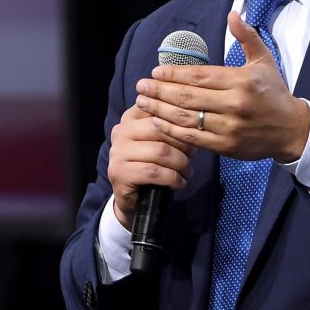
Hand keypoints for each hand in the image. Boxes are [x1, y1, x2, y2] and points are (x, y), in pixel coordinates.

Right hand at [106, 104, 195, 230]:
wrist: (133, 199)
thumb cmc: (151, 164)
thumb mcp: (158, 140)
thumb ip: (167, 124)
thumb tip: (192, 112)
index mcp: (129, 118)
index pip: (157, 109)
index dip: (179, 121)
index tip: (191, 133)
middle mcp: (120, 131)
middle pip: (160, 128)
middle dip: (182, 143)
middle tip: (193, 154)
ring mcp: (117, 152)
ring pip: (160, 151)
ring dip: (181, 164)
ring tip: (188, 171)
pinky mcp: (119, 173)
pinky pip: (154, 171)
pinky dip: (173, 178)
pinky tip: (179, 183)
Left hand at [135, 11, 309, 162]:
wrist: (292, 130)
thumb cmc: (274, 93)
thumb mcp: (264, 61)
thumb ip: (246, 37)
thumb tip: (232, 14)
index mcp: (241, 81)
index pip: (199, 76)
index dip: (174, 73)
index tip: (155, 71)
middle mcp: (234, 104)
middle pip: (187, 97)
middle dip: (159, 90)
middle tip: (141, 85)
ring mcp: (230, 128)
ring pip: (186, 118)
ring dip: (160, 110)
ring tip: (142, 101)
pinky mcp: (227, 147)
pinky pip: (193, 138)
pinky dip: (172, 131)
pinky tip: (156, 123)